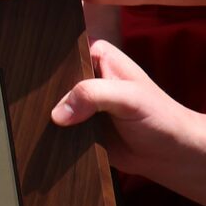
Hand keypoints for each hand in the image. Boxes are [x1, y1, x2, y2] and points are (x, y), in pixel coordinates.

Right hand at [48, 39, 205, 185]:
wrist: (171, 154)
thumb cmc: (160, 118)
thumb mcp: (129, 98)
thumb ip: (92, 95)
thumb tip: (57, 114)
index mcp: (98, 55)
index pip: (64, 52)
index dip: (50, 65)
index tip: (35, 76)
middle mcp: (86, 75)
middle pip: (53, 79)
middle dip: (47, 93)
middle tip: (37, 104)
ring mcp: (81, 101)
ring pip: (51, 104)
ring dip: (47, 115)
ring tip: (40, 123)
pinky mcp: (78, 125)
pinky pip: (56, 128)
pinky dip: (53, 133)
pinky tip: (47, 138)